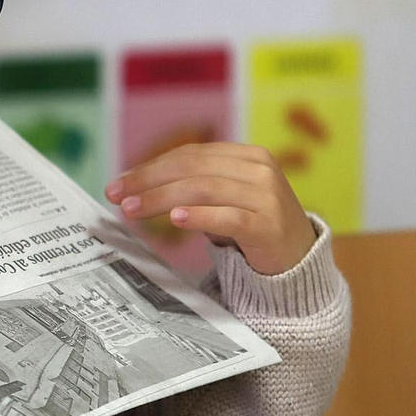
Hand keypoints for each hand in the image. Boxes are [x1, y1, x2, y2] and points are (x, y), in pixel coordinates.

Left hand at [105, 143, 317, 275]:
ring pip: (204, 189)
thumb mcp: (224, 198)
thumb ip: (191, 186)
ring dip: (162, 199)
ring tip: (133, 210)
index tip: (119, 183)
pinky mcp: (269, 225)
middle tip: (117, 196)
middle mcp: (259, 170)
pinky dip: (199, 216)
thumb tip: (135, 185)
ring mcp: (267, 196)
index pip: (190, 155)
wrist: (298, 260)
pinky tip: (176, 220)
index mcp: (247, 156)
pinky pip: (228, 217)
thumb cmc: (252, 226)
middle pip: (193, 168)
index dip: (150, 167)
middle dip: (149, 181)